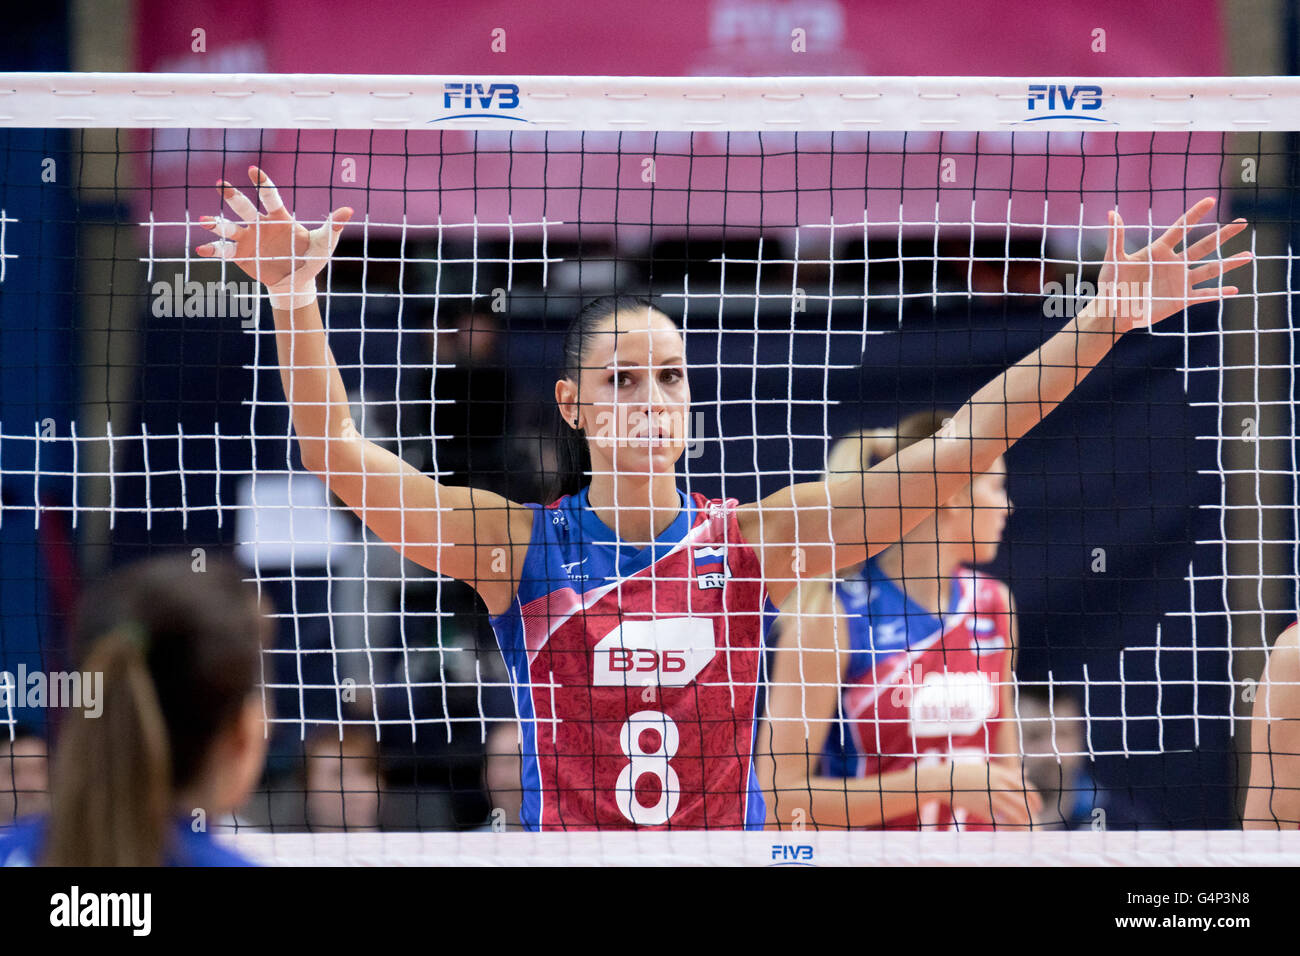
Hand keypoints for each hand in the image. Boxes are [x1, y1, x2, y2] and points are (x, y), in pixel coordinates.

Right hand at [195, 165, 353, 308]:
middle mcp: (260, 224)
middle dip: (232, 196)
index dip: (263, 184)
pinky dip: (212, 250)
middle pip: (244, 208)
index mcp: (280, 217)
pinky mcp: (240, 255)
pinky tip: (201, 251)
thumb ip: (333, 226)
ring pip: (229, 227)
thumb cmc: (311, 257)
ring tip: (204, 220)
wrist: (297, 281)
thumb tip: (349, 210)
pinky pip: (224, 251)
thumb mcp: (325, 244)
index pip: (270, 197)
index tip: (254, 170)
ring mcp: (248, 239)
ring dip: (216, 223)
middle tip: (220, 184)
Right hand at [945, 759, 1041, 827]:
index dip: (1035, 798)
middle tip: (1034, 816)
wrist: (946, 780)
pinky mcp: (982, 808)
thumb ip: (1007, 773)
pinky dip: (1007, 825)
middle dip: (1031, 810)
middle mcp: (998, 785)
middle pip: (1022, 801)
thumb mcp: (988, 769)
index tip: (1038, 805)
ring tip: (1025, 825)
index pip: (1026, 787)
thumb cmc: (967, 773)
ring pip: (1014, 813)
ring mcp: (990, 797)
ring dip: (1022, 821)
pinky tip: (1009, 828)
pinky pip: (1000, 820)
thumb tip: (1025, 773)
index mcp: (1001, 774)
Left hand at [1095, 197, 1250, 332]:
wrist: (1113, 311)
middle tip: (1242, 223)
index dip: (1195, 214)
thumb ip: (1116, 237)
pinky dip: (1219, 293)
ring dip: (1230, 263)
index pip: (1181, 228)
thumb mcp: (1114, 260)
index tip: (1210, 200)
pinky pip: (1204, 295)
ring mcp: (1179, 281)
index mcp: (1158, 251)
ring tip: (1249, 255)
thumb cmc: (1110, 285)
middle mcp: (1173, 263)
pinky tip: (1235, 290)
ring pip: (1210, 269)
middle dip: (1223, 234)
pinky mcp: (1180, 299)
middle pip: (1203, 245)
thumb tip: (1112, 213)